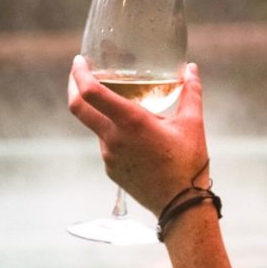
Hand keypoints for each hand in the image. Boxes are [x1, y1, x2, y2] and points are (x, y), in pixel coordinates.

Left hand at [66, 54, 210, 213]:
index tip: (79, 61)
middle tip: (80, 71)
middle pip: (78, 108)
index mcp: (131, 122)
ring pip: (97, 126)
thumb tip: (191, 68)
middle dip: (73, 85)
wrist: (181, 206)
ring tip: (127, 106)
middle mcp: (113, 138)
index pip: (91, 93)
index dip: (79, 74)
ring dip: (103, 113)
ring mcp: (109, 156)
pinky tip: (135, 135)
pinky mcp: (111, 169)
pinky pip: (107, 145)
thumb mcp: (193, 124)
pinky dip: (115, 133)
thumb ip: (191, 92)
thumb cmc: (189, 164)